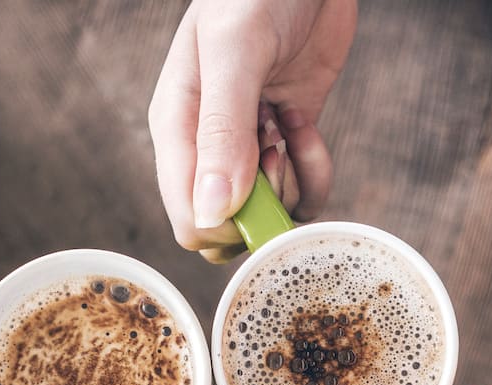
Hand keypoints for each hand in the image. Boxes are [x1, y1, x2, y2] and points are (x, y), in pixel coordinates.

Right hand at [148, 0, 355, 261]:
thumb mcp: (236, 51)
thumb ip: (222, 130)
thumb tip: (211, 212)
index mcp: (177, 129)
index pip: (190, 218)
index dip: (230, 224)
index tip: (260, 180)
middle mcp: (207, 147)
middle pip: (230, 226)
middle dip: (265, 206)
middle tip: (275, 150)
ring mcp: (248, 146)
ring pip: (269, 213)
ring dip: (292, 180)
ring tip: (289, 122)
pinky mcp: (285, 139)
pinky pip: (300, 189)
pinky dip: (313, 168)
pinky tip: (304, 120)